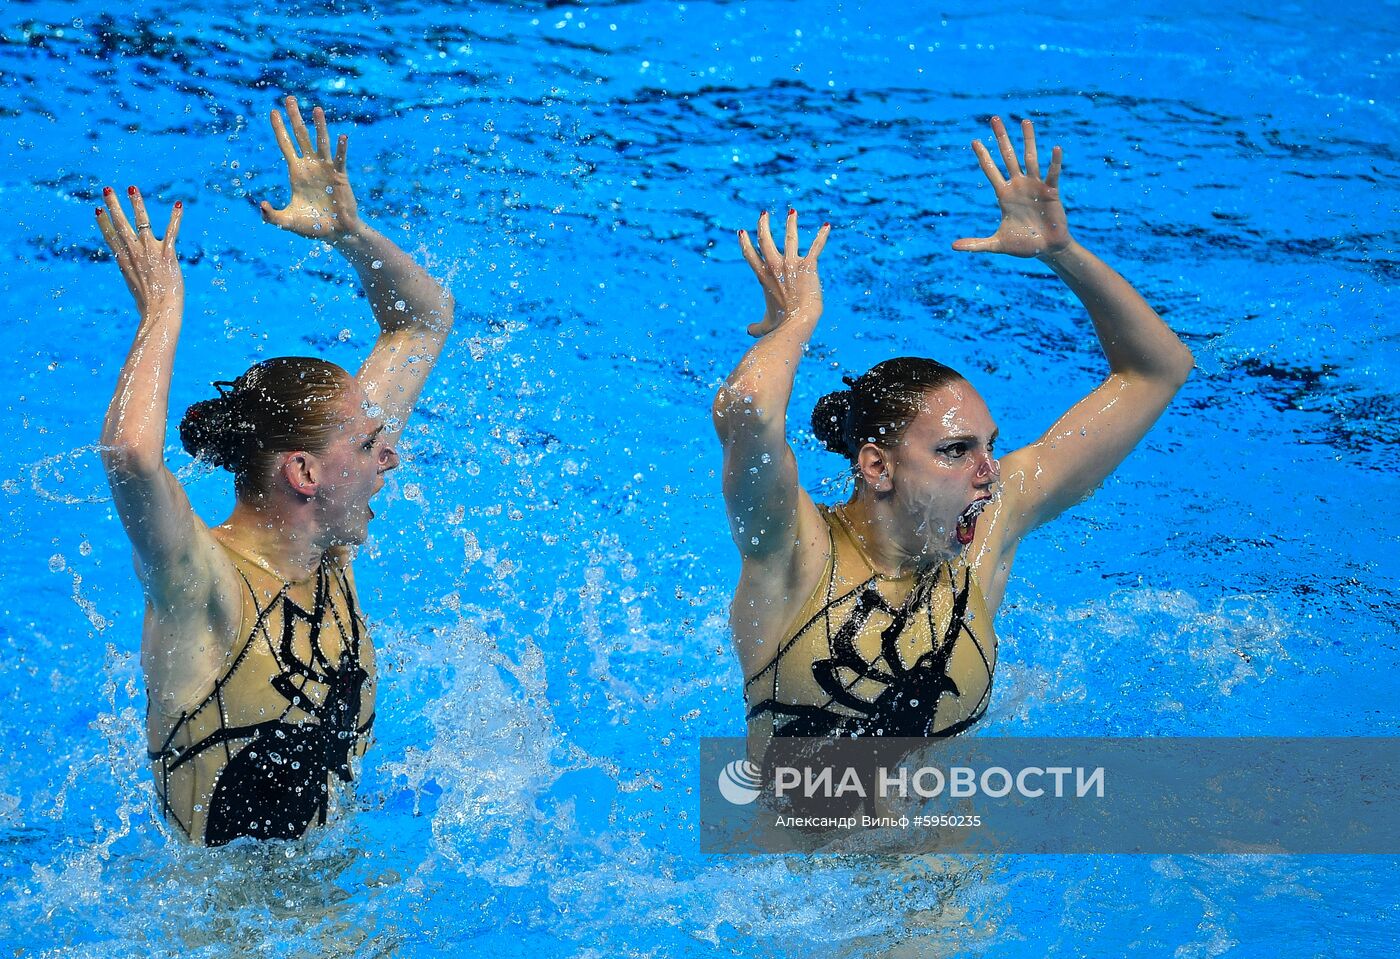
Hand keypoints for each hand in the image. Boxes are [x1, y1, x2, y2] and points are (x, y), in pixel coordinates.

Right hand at [96, 186, 183, 315]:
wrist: (160, 311)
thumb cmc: (149, 305)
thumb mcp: (136, 287)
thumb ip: (135, 277)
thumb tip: (135, 278)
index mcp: (124, 261)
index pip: (111, 238)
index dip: (104, 224)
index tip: (97, 211)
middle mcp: (134, 253)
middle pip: (121, 225)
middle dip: (114, 206)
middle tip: (107, 190)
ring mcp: (150, 252)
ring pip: (141, 222)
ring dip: (136, 203)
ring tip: (132, 188)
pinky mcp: (167, 254)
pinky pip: (172, 232)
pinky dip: (175, 218)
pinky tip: (178, 205)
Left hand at [260, 96, 360, 240]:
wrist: (336, 233)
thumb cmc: (313, 227)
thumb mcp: (288, 221)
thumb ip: (272, 216)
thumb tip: (261, 205)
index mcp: (296, 173)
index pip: (285, 145)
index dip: (279, 129)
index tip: (273, 111)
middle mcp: (310, 166)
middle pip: (301, 136)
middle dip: (294, 117)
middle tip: (289, 98)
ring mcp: (326, 169)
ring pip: (321, 142)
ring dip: (319, 126)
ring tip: (316, 109)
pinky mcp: (340, 176)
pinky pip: (340, 159)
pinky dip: (342, 149)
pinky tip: (342, 137)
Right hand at [738, 209, 830, 336]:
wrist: (798, 321)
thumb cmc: (782, 324)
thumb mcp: (766, 324)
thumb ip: (756, 326)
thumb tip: (749, 331)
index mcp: (763, 277)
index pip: (750, 255)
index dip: (745, 243)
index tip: (742, 232)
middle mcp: (775, 266)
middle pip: (765, 240)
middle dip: (763, 226)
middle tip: (763, 215)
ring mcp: (791, 263)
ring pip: (790, 237)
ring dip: (791, 223)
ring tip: (792, 212)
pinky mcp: (808, 265)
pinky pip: (816, 247)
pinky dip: (822, 236)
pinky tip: (827, 225)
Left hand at [953, 116, 1072, 258]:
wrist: (1047, 250)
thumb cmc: (1023, 245)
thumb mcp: (996, 244)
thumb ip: (976, 244)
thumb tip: (953, 247)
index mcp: (1004, 195)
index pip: (990, 171)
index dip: (983, 156)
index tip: (974, 141)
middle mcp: (1018, 185)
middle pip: (1007, 156)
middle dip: (1001, 138)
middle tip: (994, 118)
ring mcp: (1035, 186)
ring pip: (1030, 158)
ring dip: (1028, 140)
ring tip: (1024, 121)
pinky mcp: (1051, 191)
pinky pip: (1052, 173)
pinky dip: (1054, 162)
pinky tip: (1055, 148)